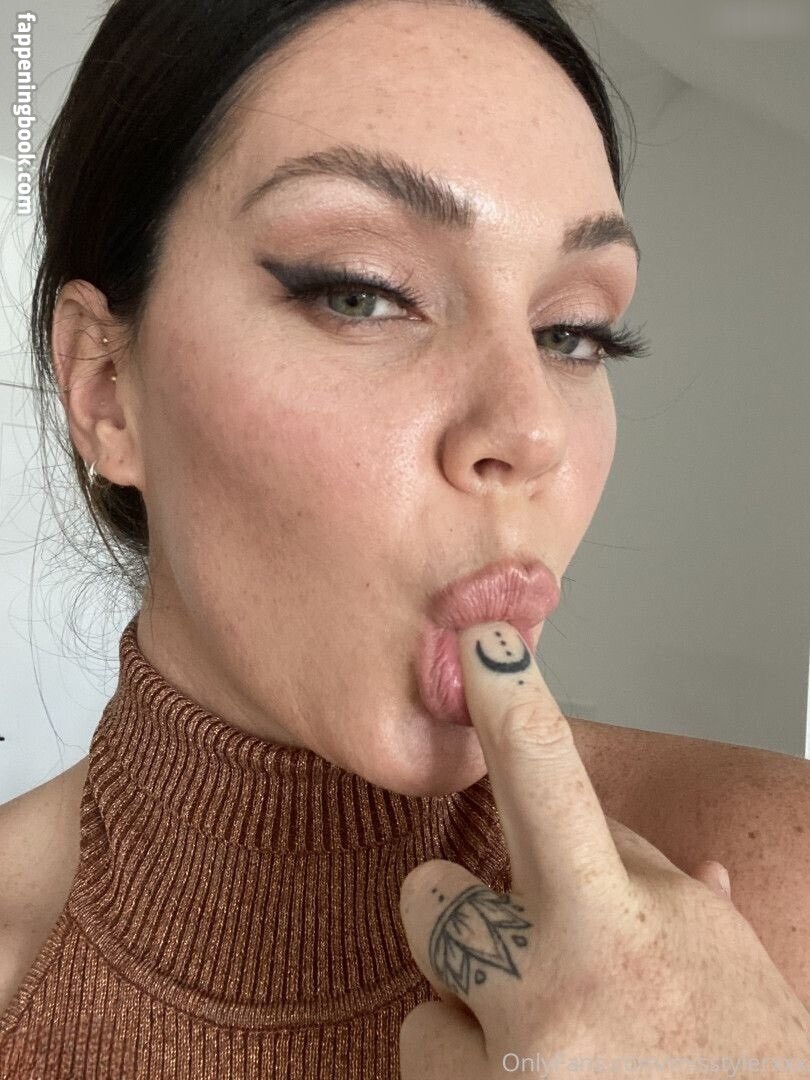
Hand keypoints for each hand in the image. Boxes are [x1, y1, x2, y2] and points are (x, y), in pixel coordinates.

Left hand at [398, 621, 808, 1075]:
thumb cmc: (746, 1071)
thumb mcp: (722, 963)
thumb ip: (652, 881)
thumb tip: (596, 814)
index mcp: (630, 926)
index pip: (552, 776)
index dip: (509, 698)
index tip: (479, 645)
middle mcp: (554, 992)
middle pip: (428, 895)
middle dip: (460, 913)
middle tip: (516, 947)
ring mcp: (509, 1073)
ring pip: (424, 1003)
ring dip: (473, 1015)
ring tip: (550, 1050)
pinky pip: (430, 1066)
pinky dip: (473, 1074)